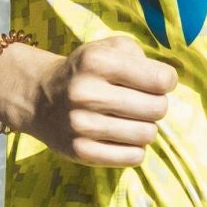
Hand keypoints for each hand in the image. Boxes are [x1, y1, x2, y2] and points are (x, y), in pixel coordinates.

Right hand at [0, 33, 176, 167]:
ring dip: (146, 127)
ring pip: (147, 135)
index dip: (166, 81)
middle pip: (158, 108)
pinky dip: (135, 148)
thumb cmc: (85, 71)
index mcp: (96, 62)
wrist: (40, 97)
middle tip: (143, 102)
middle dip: (157, 104)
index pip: (160, 79)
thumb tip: (165, 82)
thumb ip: (138, 55)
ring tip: (132, 119)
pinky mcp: (80, 152)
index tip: (157, 82)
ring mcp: (82, 125)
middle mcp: (87, 93)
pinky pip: (133, 157)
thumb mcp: (106, 48)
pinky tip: (123, 137)